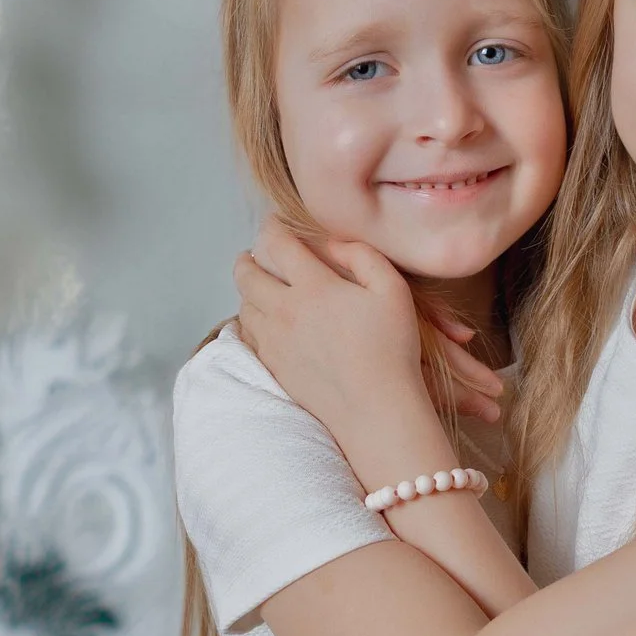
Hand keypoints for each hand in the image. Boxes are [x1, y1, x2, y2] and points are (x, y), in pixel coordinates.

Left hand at [232, 220, 503, 432]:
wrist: (376, 410)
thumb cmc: (392, 349)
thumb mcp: (392, 290)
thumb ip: (362, 256)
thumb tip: (332, 245)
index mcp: (312, 287)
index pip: (277, 244)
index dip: (272, 227)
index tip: (273, 224)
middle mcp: (284, 312)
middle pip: (246, 275)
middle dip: (247, 259)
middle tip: (252, 255)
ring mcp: (274, 343)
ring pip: (243, 306)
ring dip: (247, 291)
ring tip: (258, 287)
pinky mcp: (274, 368)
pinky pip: (248, 336)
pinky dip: (250, 321)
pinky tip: (262, 321)